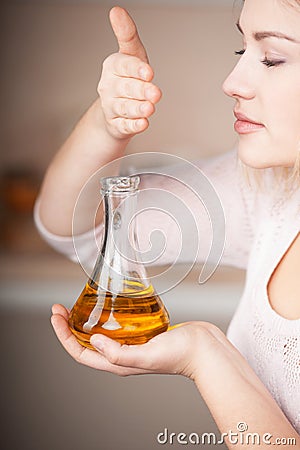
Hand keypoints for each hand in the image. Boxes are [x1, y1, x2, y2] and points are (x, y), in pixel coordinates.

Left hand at [51, 303, 212, 377]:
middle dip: (69, 326)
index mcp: (118, 363)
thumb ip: (119, 353)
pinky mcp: (143, 332)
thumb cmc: (180, 354)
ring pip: (100, 333)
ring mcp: (132, 343)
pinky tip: (108, 304)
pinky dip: (107, 316)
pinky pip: (118, 324)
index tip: (56, 317)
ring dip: (85, 321)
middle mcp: (122, 354)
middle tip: (60, 308)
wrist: (205, 348)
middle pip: (86, 342)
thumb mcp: (146, 355)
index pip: (80, 353)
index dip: (64, 337)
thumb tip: (92, 340)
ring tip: (78, 305)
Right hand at [98, 6, 161, 139]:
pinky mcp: (117, 124)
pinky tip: (143, 123)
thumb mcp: (131, 54)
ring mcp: (112, 107)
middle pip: (126, 88)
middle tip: (155, 93)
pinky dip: (134, 125)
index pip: (123, 65)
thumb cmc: (128, 79)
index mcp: (112, 66)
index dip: (136, 69)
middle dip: (141, 90)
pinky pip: (125, 126)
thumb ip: (127, 34)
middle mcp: (109, 87)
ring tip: (149, 108)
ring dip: (138, 108)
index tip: (148, 72)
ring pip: (125, 107)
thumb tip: (116, 11)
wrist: (115, 110)